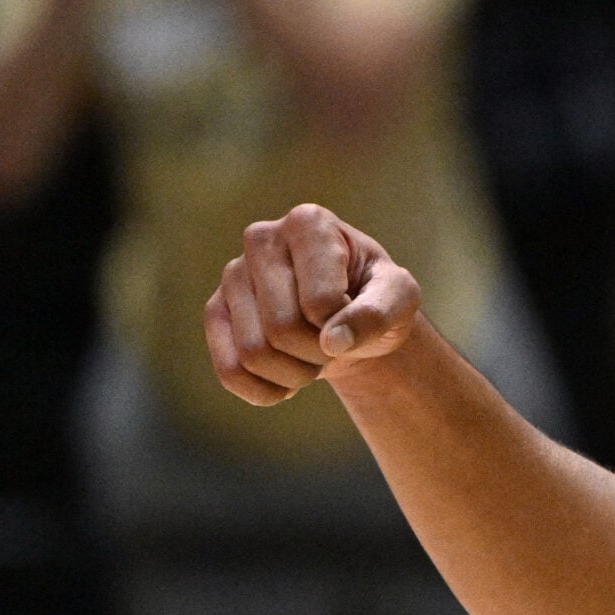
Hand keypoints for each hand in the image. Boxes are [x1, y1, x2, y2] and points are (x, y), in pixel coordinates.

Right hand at [205, 203, 424, 404]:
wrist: (348, 316)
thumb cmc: (375, 297)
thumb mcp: (399, 299)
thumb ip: (378, 314)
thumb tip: (333, 341)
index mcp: (308, 222)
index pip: (319, 302)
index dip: (345, 327)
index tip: (355, 315)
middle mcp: (261, 238)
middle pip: (282, 329)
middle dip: (319, 355)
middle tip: (335, 343)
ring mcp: (232, 274)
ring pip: (254, 353)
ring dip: (296, 375)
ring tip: (313, 355)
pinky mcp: (215, 311)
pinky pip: (230, 371)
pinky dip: (265, 391)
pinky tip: (286, 381)